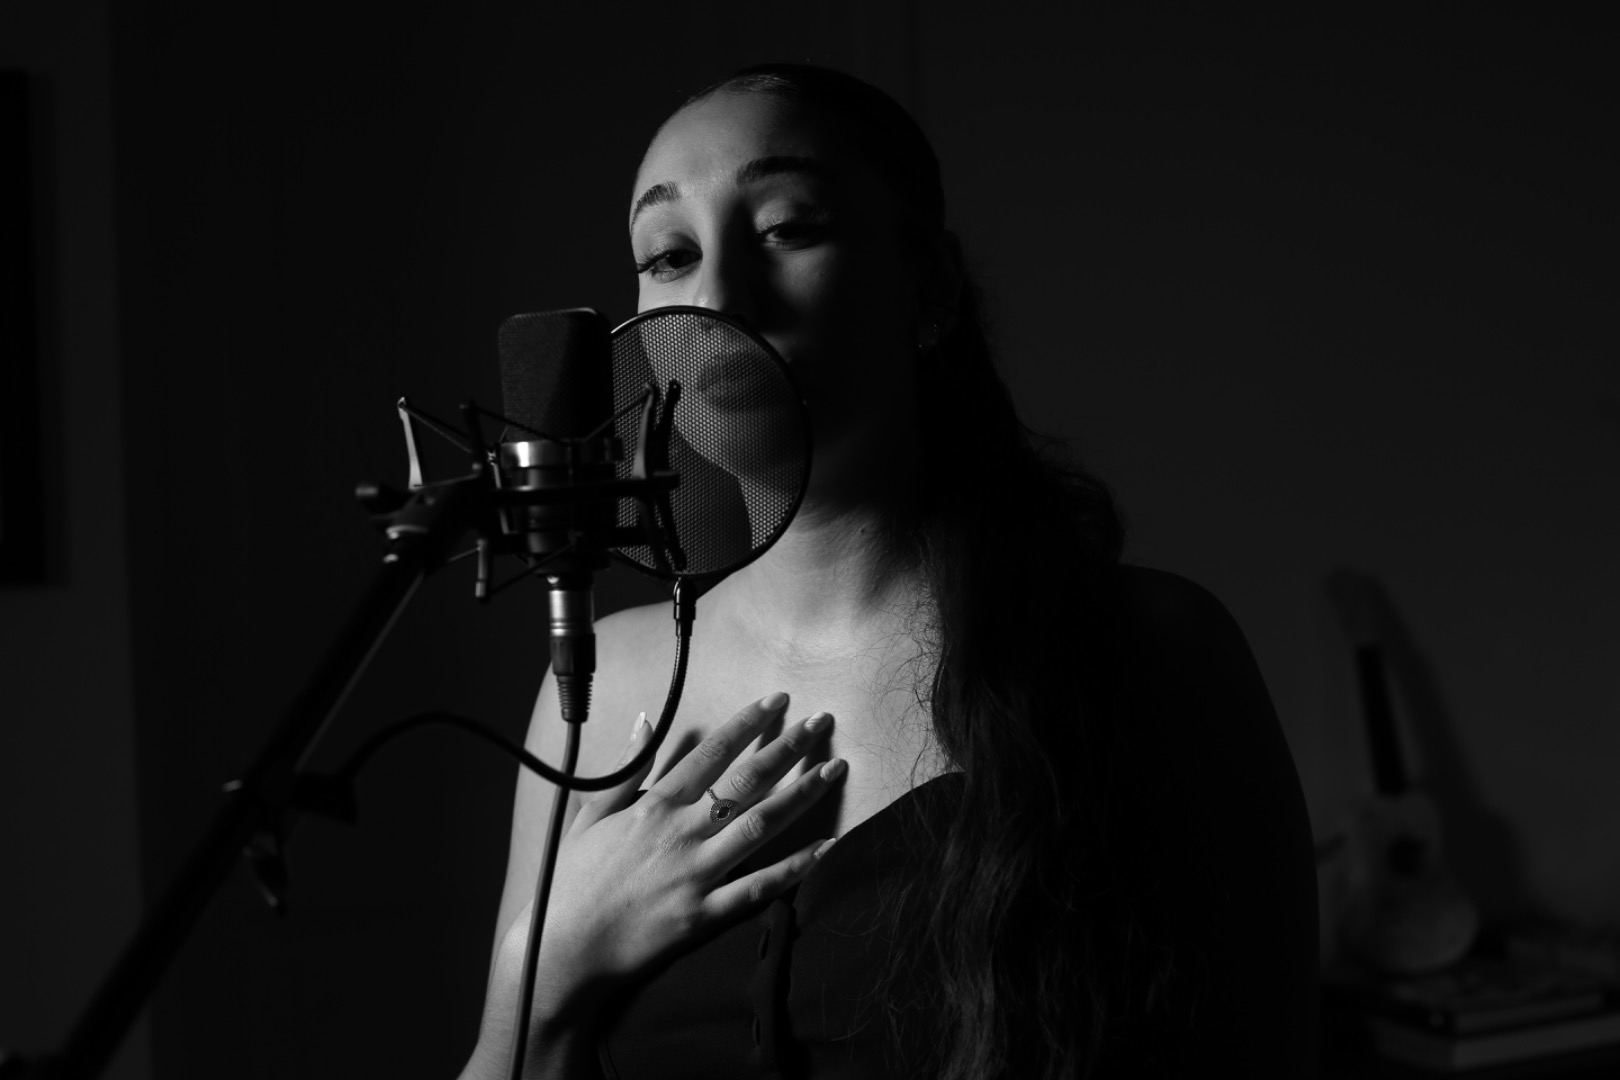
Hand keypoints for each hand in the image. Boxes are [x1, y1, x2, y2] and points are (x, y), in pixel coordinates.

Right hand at [503, 691, 845, 1033]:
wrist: (561, 951)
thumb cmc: (570, 884)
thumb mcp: (590, 815)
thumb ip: (625, 769)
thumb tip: (642, 721)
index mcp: (653, 807)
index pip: (711, 754)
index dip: (747, 723)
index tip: (777, 701)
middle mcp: (680, 834)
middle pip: (746, 781)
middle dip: (788, 747)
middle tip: (822, 722)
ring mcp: (695, 874)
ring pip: (761, 825)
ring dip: (802, 794)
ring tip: (835, 769)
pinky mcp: (704, 915)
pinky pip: (759, 888)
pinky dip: (795, 868)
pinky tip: (825, 847)